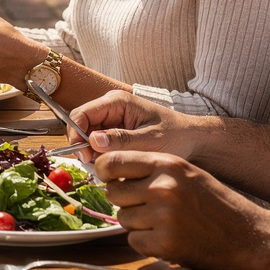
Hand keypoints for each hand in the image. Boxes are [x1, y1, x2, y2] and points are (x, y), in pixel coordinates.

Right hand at [70, 89, 205, 163]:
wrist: (193, 141)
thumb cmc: (176, 136)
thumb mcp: (150, 140)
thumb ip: (122, 140)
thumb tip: (93, 141)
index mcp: (116, 102)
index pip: (81, 114)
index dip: (76, 135)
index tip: (84, 157)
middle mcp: (110, 108)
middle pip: (81, 126)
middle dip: (84, 147)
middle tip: (97, 167)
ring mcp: (111, 120)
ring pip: (87, 137)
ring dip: (93, 153)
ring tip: (109, 167)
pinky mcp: (115, 133)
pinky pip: (98, 144)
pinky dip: (101, 156)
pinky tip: (114, 165)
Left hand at [94, 151, 269, 269]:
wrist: (250, 235)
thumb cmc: (216, 203)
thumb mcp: (186, 172)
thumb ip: (151, 168)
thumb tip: (109, 171)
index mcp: (167, 164)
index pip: (112, 161)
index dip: (105, 171)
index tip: (110, 178)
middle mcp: (163, 187)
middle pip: (114, 193)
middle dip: (125, 201)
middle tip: (148, 207)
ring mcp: (164, 216)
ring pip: (123, 218)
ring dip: (138, 224)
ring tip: (165, 223)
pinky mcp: (166, 244)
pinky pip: (134, 241)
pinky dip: (147, 244)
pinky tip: (169, 239)